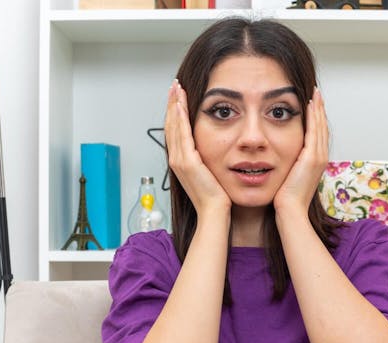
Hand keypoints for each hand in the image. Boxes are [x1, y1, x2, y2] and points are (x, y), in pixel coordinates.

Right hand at [165, 80, 230, 216]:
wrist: (215, 212)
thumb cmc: (217, 196)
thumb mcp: (211, 172)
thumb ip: (209, 159)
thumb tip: (216, 148)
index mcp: (181, 161)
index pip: (176, 130)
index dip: (175, 111)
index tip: (178, 95)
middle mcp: (176, 159)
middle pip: (171, 124)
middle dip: (172, 103)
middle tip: (174, 84)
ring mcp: (179, 160)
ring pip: (174, 126)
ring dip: (174, 105)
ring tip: (176, 88)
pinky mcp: (187, 162)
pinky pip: (182, 135)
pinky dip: (179, 118)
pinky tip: (180, 104)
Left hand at [273, 87, 328, 215]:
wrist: (290, 211)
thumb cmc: (285, 199)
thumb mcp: (288, 177)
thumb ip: (287, 165)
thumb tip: (277, 157)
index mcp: (315, 162)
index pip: (318, 135)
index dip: (316, 119)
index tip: (312, 105)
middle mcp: (321, 157)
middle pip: (322, 128)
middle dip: (319, 110)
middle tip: (317, 93)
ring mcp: (318, 157)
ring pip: (320, 127)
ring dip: (318, 109)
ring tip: (315, 94)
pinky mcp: (312, 158)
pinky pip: (314, 131)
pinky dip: (313, 117)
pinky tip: (309, 105)